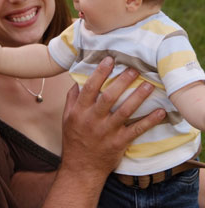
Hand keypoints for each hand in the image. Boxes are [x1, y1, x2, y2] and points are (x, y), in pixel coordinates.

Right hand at [62, 56, 164, 175]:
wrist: (81, 167)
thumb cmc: (74, 139)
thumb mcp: (66, 117)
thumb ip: (72, 98)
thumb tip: (78, 80)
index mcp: (80, 111)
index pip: (90, 88)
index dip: (100, 73)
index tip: (110, 59)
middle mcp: (93, 120)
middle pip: (109, 97)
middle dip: (122, 81)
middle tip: (134, 69)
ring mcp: (107, 132)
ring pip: (125, 111)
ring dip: (138, 97)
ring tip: (149, 85)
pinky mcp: (119, 143)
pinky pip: (136, 130)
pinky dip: (149, 121)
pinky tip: (160, 111)